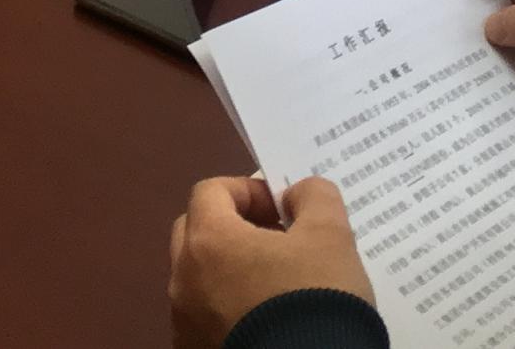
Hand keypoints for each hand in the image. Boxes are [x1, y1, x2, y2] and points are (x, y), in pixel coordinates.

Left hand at [168, 174, 370, 348]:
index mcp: (208, 242)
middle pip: (195, 233)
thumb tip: (295, 196)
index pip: (211, 192)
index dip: (248, 190)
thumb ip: (313, 196)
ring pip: (198, 279)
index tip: (282, 209)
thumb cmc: (315, 297)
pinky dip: (226, 309)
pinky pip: (204, 318)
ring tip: (275, 284)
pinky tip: (265, 320)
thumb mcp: (331, 234)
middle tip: (276, 240)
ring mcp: (184, 324)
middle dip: (233, 226)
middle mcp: (183, 281)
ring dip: (229, 270)